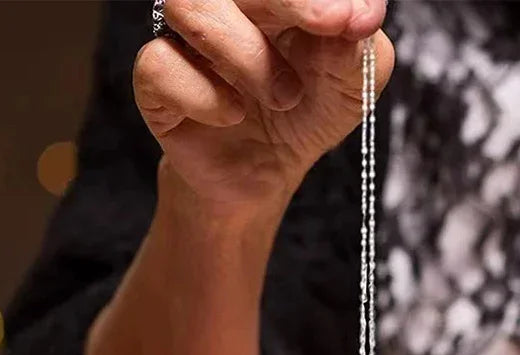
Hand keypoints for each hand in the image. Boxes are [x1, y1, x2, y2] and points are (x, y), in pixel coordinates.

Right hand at [133, 0, 392, 205]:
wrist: (269, 173)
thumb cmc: (307, 111)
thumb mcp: (351, 82)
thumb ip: (359, 45)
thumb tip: (363, 14)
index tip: (350, 17)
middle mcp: (222, 2)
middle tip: (331, 26)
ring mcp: (183, 37)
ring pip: (190, 6)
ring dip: (248, 55)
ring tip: (284, 96)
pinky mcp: (157, 83)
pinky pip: (159, 67)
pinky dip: (205, 96)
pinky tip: (232, 114)